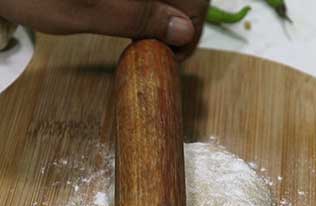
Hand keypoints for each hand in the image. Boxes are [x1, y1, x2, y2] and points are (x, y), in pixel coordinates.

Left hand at [0, 0, 208, 59]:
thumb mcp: (87, 10)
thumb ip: (139, 18)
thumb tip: (184, 31)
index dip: (191, 29)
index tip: (174, 54)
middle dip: (179, 20)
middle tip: (160, 47)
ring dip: (164, 13)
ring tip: (144, 32)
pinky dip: (148, 5)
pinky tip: (132, 14)